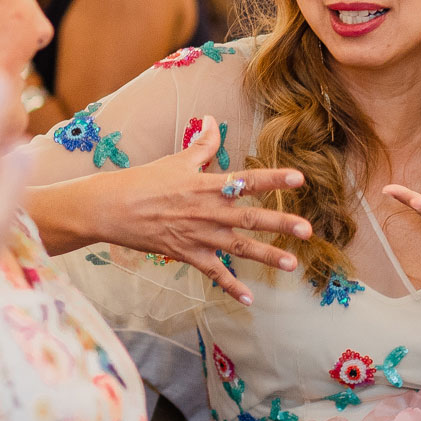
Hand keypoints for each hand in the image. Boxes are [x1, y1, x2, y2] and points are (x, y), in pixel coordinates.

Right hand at [89, 126, 311, 305]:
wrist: (113, 208)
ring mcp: (199, 235)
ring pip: (239, 247)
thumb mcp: (175, 160)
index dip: (273, 179)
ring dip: (266, 256)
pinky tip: (249, 299)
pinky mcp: (187, 254)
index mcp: (207, 185)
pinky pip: (213, 273)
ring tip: (292, 264)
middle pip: (250, 218)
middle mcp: (208, 211)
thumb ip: (201, 145)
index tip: (299, 179)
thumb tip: (211, 120)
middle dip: (281, 224)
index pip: (247, 180)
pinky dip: (231, 287)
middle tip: (308, 230)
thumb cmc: (144, 181)